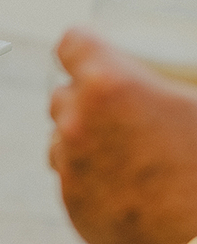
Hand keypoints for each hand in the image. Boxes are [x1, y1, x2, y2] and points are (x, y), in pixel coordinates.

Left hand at [49, 28, 196, 243]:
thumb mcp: (191, 104)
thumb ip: (155, 82)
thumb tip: (148, 79)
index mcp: (109, 83)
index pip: (72, 43)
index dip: (86, 49)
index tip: (92, 55)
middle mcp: (78, 120)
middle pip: (63, 93)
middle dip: (88, 101)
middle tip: (125, 117)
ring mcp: (71, 163)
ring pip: (61, 137)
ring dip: (83, 140)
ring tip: (128, 154)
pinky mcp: (73, 201)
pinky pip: (69, 175)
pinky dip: (88, 176)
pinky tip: (124, 185)